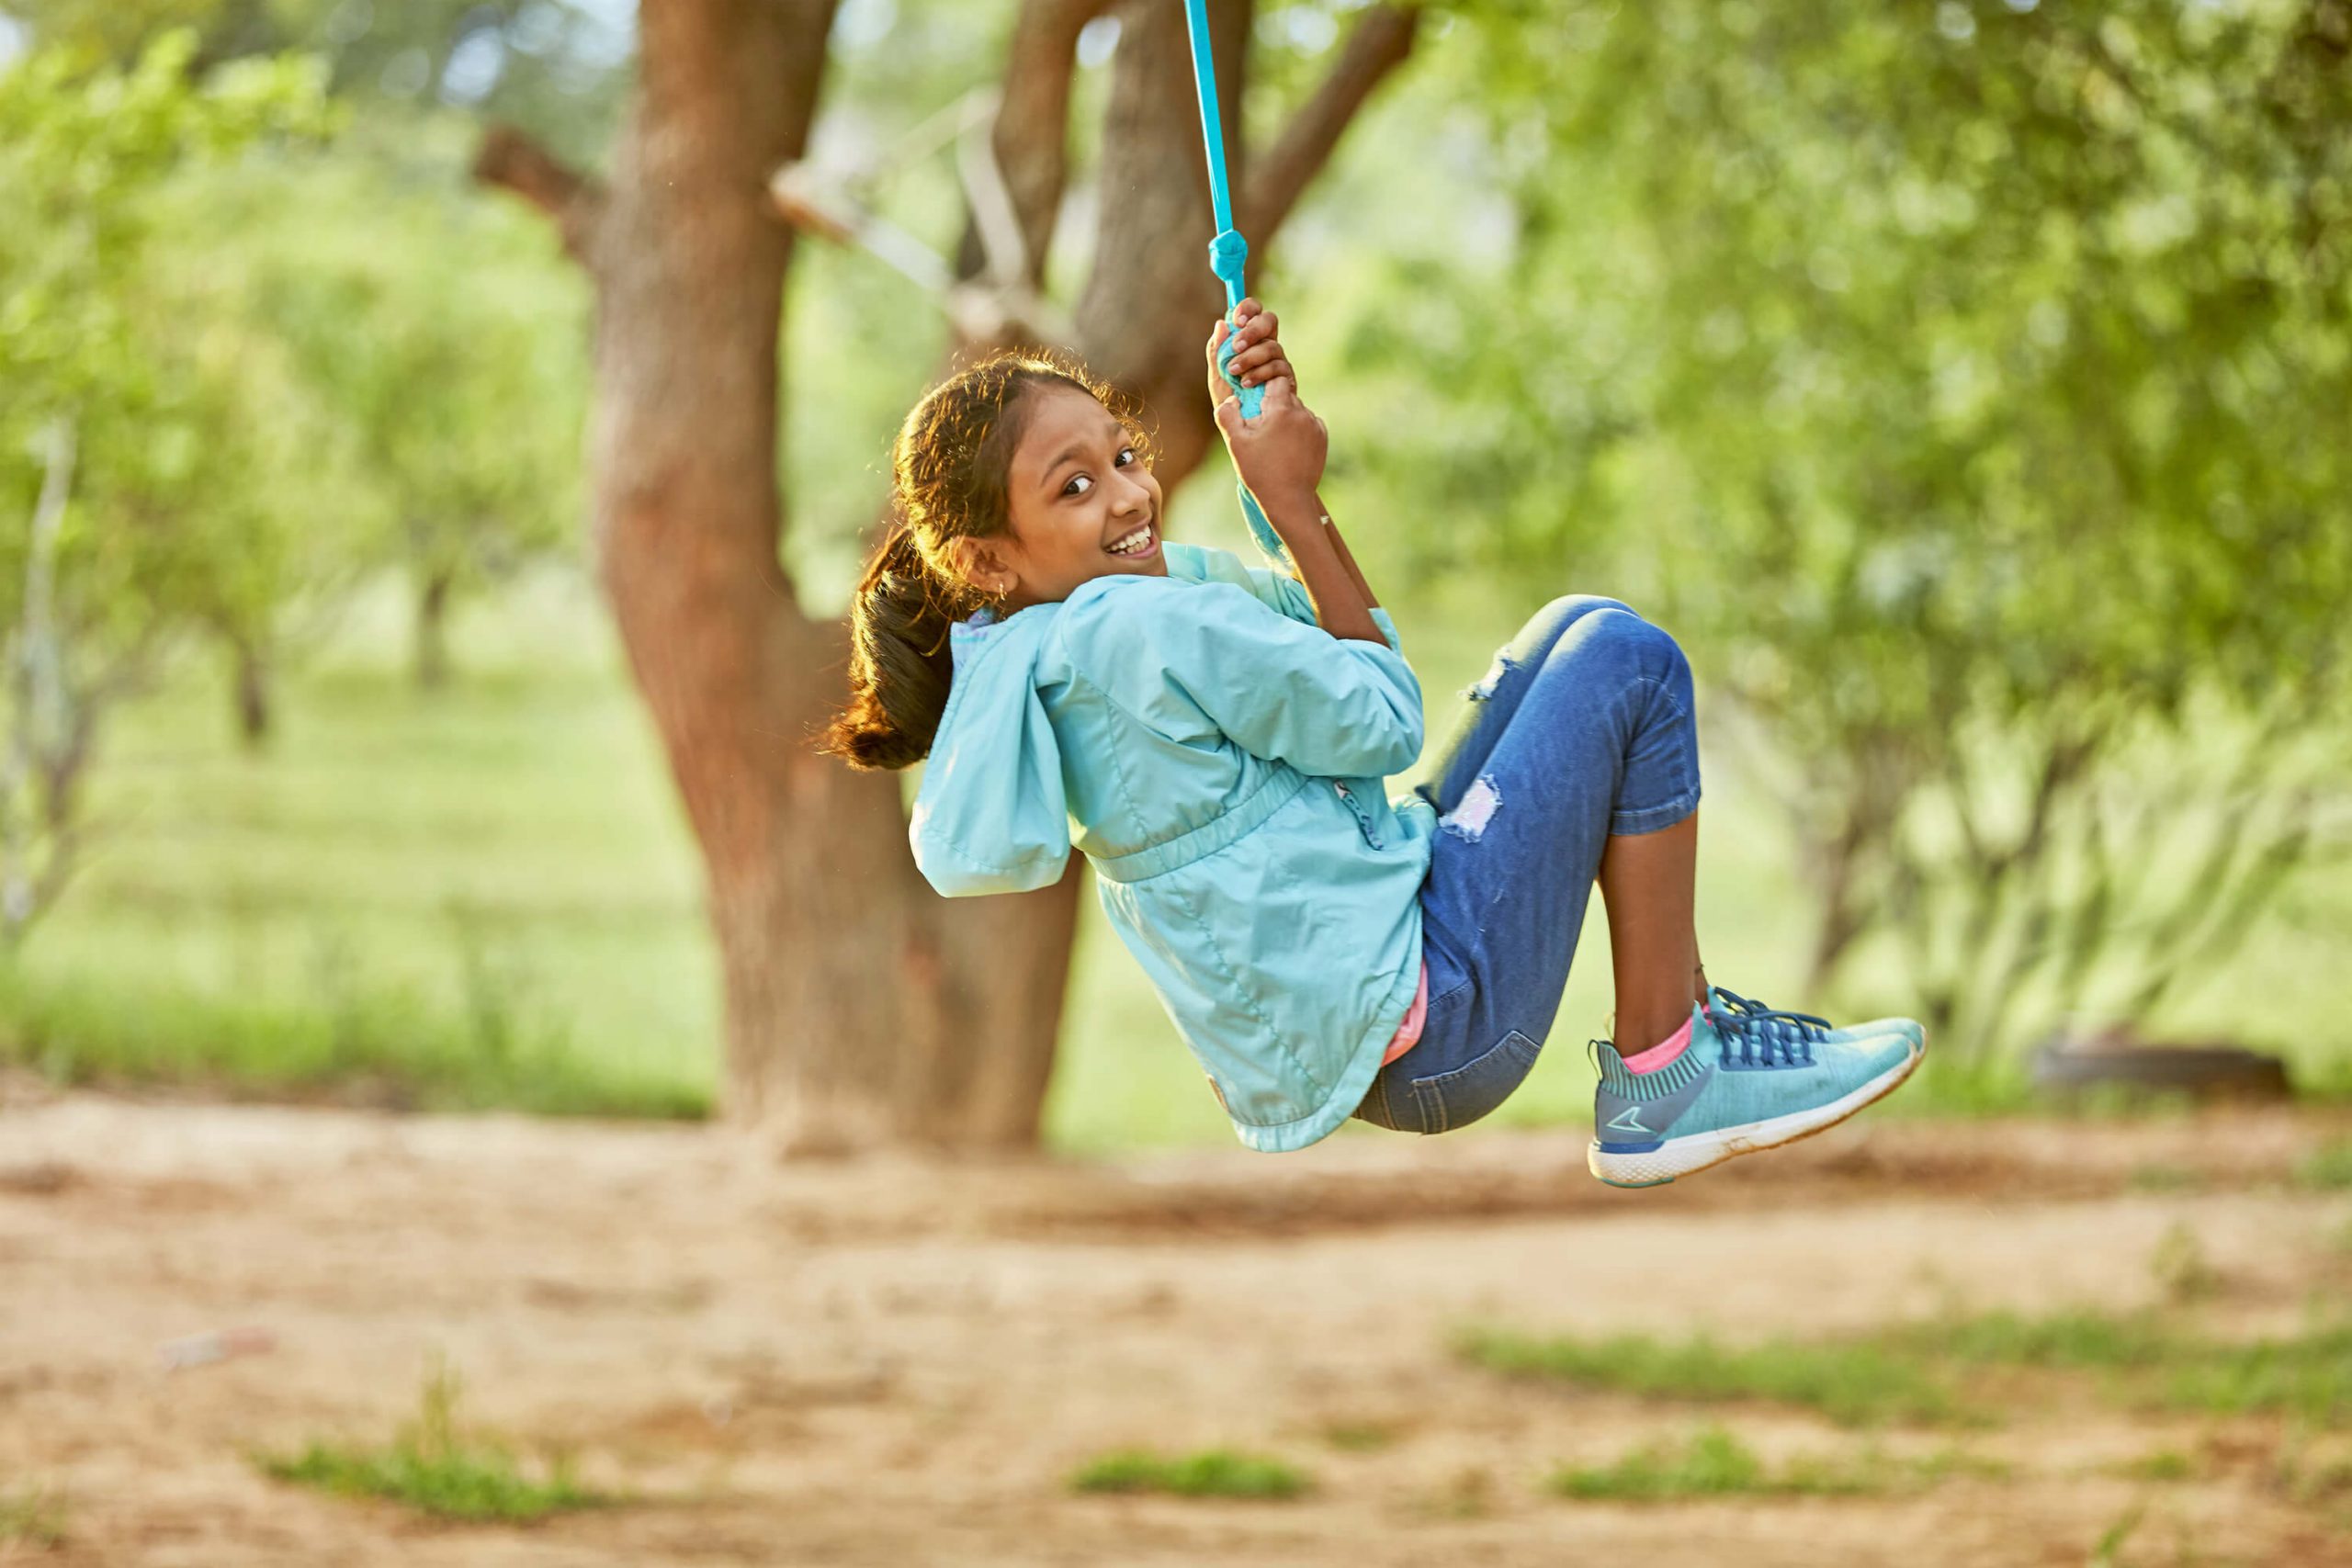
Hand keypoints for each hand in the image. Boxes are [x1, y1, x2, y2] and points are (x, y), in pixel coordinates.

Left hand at [1205, 297, 1294, 409]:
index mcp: (1249, 338)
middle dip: (1253, 330)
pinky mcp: (1286, 378)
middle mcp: (1266, 344)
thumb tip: (1221, 324)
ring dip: (1250, 357)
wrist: (1243, 425)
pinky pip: (1278, 367)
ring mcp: (1278, 360)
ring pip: (1271, 345)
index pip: (1254, 312)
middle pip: (1269, 320)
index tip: (1237, 319)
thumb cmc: (1230, 399)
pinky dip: (1259, 373)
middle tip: (1236, 346)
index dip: (1248, 309)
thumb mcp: (1217, 375)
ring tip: (1234, 371)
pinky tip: (1246, 383)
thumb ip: (1216, 351)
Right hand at [1212, 370, 1326, 508]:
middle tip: (1262, 430)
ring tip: (1275, 443)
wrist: (1289, 500)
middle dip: (1274, 406)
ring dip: (1286, 419)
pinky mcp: (1322, 438)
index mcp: (1282, 410)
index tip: (1255, 405)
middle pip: (1286, 396)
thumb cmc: (1259, 472)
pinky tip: (1288, 448)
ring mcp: (1315, 426)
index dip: (1263, 389)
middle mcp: (1302, 413)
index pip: (1275, 380)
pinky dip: (1299, 430)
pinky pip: (1309, 424)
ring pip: (1298, 410)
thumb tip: (1232, 398)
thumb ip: (1228, 414)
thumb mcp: (1236, 443)